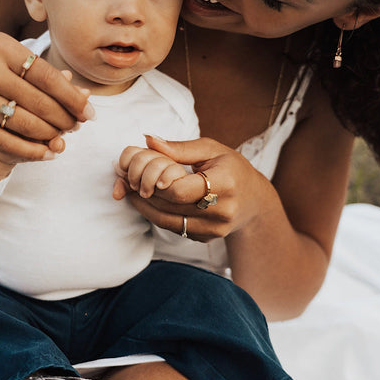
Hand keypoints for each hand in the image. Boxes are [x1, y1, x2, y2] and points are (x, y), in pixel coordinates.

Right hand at [0, 30, 94, 162]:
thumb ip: (29, 64)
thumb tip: (72, 86)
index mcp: (0, 47)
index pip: (48, 76)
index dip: (72, 97)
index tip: (89, 110)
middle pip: (41, 103)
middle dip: (66, 119)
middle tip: (79, 126)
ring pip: (26, 125)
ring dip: (51, 136)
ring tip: (63, 139)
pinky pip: (5, 142)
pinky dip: (30, 151)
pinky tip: (45, 154)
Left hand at [114, 135, 267, 241]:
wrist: (254, 201)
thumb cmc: (231, 168)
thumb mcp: (212, 150)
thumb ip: (179, 148)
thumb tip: (147, 140)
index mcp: (225, 184)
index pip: (180, 190)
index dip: (158, 184)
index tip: (144, 174)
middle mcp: (221, 211)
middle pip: (170, 205)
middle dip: (144, 191)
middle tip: (125, 179)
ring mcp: (214, 229)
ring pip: (167, 221)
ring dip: (144, 206)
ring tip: (129, 190)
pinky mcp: (205, 238)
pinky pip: (173, 228)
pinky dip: (156, 215)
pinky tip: (146, 201)